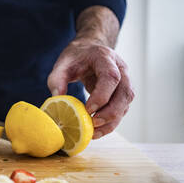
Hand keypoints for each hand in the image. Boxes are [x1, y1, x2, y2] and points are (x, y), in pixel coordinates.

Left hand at [47, 6, 134, 138]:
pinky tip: (96, 130)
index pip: (111, 77)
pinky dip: (111, 122)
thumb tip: (57, 99)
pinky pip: (122, 109)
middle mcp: (120, 68)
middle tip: (93, 124)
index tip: (88, 109)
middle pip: (125, 92)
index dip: (102, 94)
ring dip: (112, 120)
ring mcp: (125, 80)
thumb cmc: (76, 57)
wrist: (89, 50)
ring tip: (94, 132)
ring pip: (126, 103)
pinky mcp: (122, 93)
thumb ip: (57, 79)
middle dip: (111, 112)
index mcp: (105, 57)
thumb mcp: (62, 64)